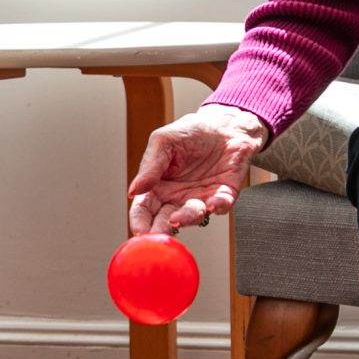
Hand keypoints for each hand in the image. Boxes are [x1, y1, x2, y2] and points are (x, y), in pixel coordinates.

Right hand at [128, 104, 268, 234]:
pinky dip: (218, 206)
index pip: (144, 209)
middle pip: (165, 220)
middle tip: (157, 234)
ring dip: (186, 218)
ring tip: (178, 218)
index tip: (138, 230)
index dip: (139, 221)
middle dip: (160, 229)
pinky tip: (212, 202)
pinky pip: (221, 205)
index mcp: (158, 186)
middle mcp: (178, 197)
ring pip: (193, 216)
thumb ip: (149, 166)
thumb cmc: (191, 132)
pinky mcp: (224, 194)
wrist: (224, 125)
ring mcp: (201, 198)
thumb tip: (134, 190)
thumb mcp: (163, 141)